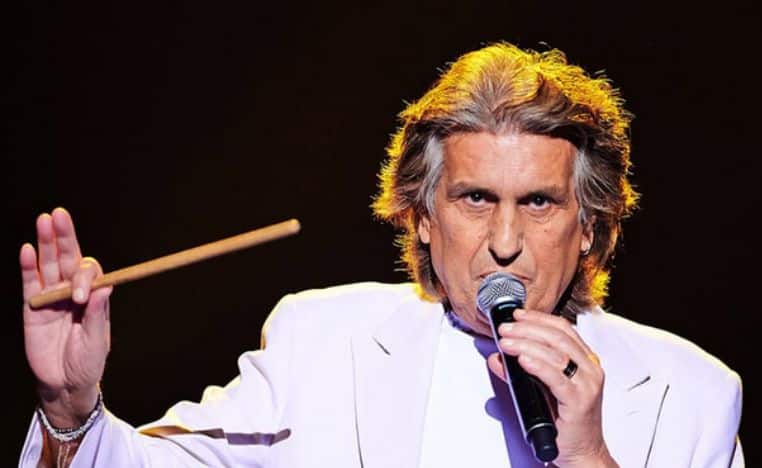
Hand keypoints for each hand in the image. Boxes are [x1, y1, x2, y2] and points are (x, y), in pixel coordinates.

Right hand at [21, 207, 111, 426]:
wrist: (65, 384)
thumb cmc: (87, 362)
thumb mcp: (96, 341)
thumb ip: (97, 315)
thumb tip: (106, 287)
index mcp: (94, 297)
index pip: (90, 273)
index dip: (85, 278)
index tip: (81, 298)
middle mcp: (73, 292)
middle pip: (68, 258)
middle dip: (65, 237)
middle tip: (59, 215)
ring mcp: (52, 298)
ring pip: (48, 265)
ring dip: (46, 244)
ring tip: (44, 221)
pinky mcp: (33, 308)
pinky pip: (30, 284)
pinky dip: (28, 268)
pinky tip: (27, 251)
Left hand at [487, 309, 616, 467]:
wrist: (582, 452)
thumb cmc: (565, 421)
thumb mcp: (539, 390)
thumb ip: (519, 373)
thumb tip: (497, 358)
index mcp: (584, 361)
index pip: (563, 329)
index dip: (538, 318)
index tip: (517, 315)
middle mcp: (589, 369)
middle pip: (558, 338)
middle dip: (527, 329)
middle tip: (505, 329)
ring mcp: (587, 385)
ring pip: (556, 354)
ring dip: (527, 344)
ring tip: (506, 342)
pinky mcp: (579, 401)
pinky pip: (557, 378)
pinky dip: (538, 366)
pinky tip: (523, 360)